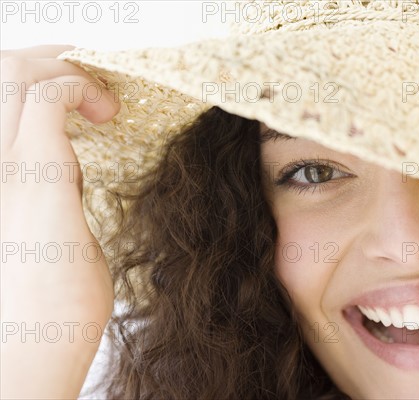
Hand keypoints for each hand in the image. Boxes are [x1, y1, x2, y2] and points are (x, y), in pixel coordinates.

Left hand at [1, 45, 119, 398]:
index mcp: (31, 184)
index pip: (43, 92)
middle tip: (88, 85)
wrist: (19, 356)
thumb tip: (60, 153)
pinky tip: (44, 132)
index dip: (82, 82)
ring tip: (66, 95)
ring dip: (30, 80)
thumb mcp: (78, 242)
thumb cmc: (58, 314)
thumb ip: (63, 185)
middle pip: (7, 75)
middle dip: (54, 64)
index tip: (109, 108)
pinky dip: (20, 115)